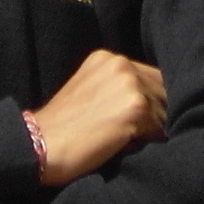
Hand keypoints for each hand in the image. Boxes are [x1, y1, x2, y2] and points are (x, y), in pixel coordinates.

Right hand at [29, 47, 168, 184]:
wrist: (40, 145)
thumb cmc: (63, 128)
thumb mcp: (89, 92)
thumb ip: (118, 88)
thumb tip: (156, 105)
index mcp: (107, 58)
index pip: (150, 77)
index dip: (152, 102)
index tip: (143, 121)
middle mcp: (121, 63)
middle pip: (162, 91)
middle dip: (156, 115)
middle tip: (135, 135)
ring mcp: (130, 84)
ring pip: (164, 111)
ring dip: (151, 130)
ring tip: (123, 140)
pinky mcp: (136, 108)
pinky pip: (159, 130)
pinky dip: (146, 142)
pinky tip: (121, 145)